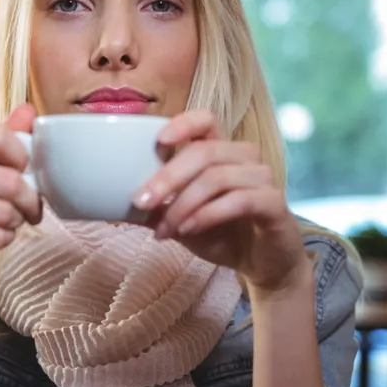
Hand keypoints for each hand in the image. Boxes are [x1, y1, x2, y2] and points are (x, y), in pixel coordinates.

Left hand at [132, 110, 306, 293]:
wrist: (263, 265)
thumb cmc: (222, 235)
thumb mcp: (180, 221)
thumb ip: (155, 209)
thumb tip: (112, 204)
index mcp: (222, 152)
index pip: (206, 120)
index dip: (183, 123)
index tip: (159, 141)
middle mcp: (245, 158)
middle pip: (204, 152)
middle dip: (167, 177)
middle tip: (140, 201)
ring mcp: (263, 178)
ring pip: (217, 178)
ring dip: (183, 205)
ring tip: (164, 229)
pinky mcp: (275, 203)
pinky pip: (238, 201)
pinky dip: (207, 215)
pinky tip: (188, 231)